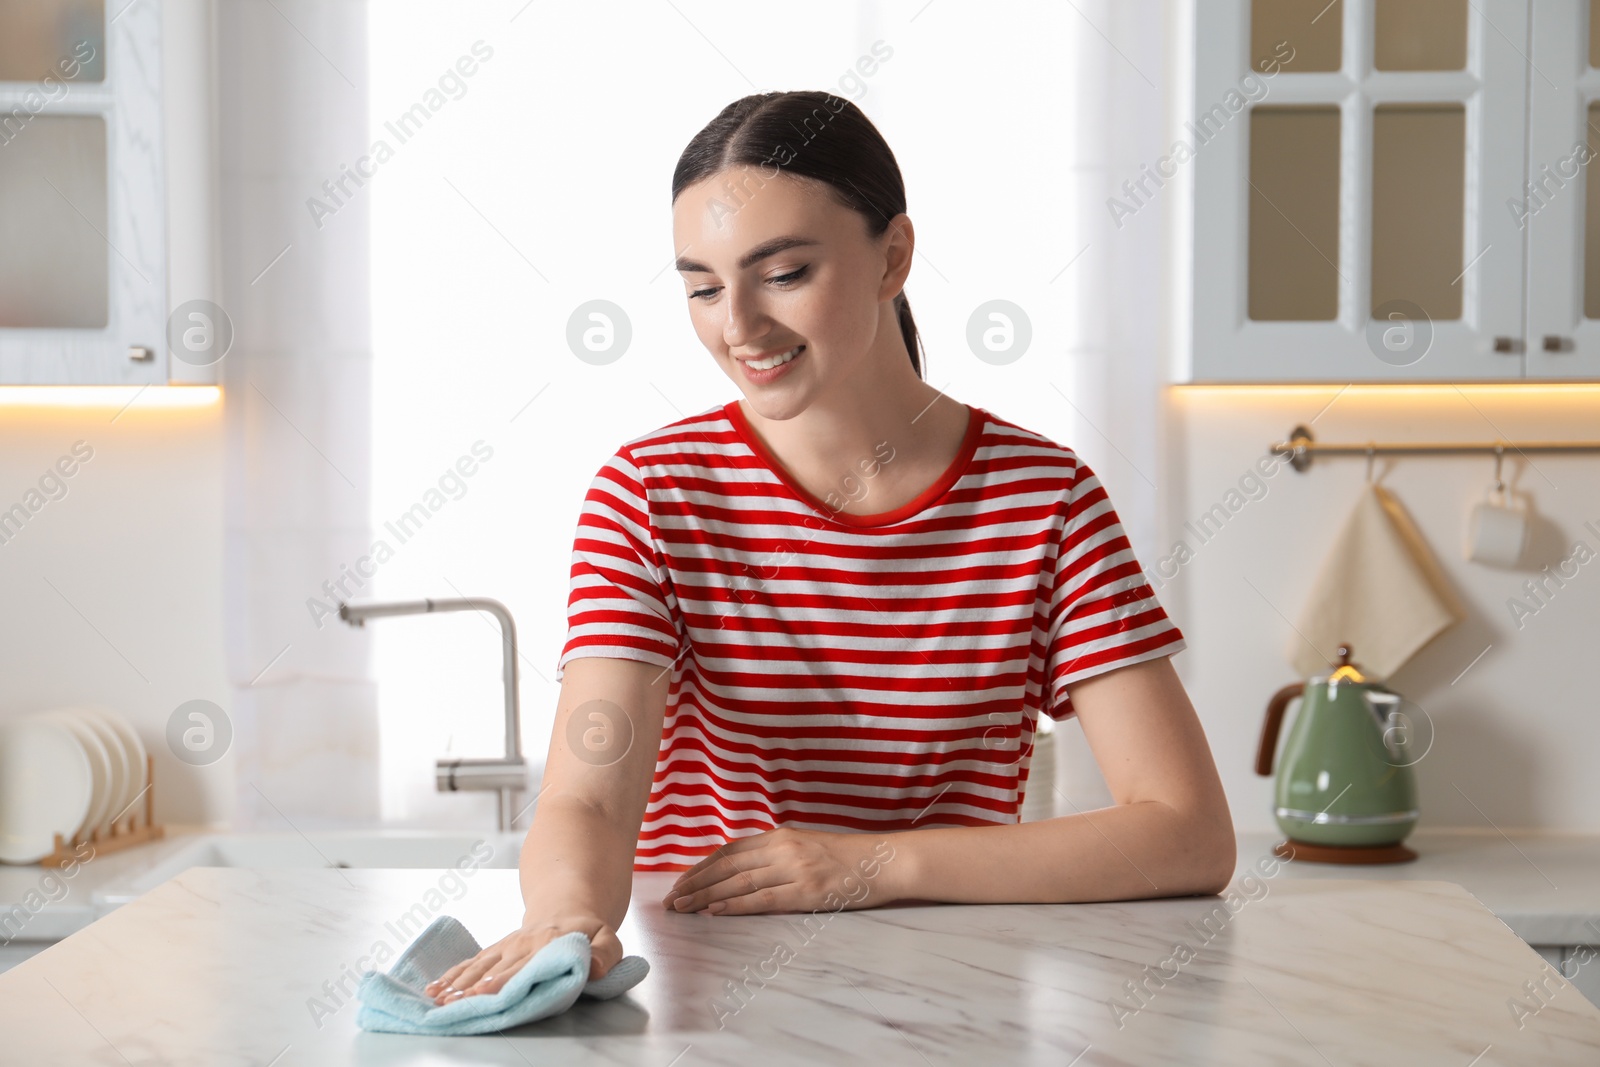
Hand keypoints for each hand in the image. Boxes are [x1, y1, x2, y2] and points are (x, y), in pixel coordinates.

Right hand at [421, 915, 622, 1004]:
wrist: (568, 905)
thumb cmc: (588, 930)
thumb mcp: (608, 939)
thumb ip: (605, 954)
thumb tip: (593, 968)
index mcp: (549, 945)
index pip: (524, 968)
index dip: (503, 982)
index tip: (484, 993)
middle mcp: (523, 945)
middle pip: (495, 970)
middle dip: (472, 988)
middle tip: (452, 1002)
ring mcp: (506, 946)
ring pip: (478, 966)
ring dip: (457, 984)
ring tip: (437, 999)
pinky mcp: (496, 949)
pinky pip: (472, 962)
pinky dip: (452, 975)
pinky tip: (435, 989)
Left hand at [660, 827, 898, 915]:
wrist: (883, 862)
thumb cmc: (846, 858)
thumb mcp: (806, 846)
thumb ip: (776, 855)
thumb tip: (742, 871)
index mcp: (780, 836)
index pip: (729, 851)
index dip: (701, 867)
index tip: (679, 881)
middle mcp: (782, 848)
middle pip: (727, 866)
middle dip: (694, 883)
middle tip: (670, 899)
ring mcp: (794, 869)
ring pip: (739, 883)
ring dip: (705, 896)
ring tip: (682, 908)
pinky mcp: (806, 891)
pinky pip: (762, 900)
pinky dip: (734, 905)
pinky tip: (713, 912)